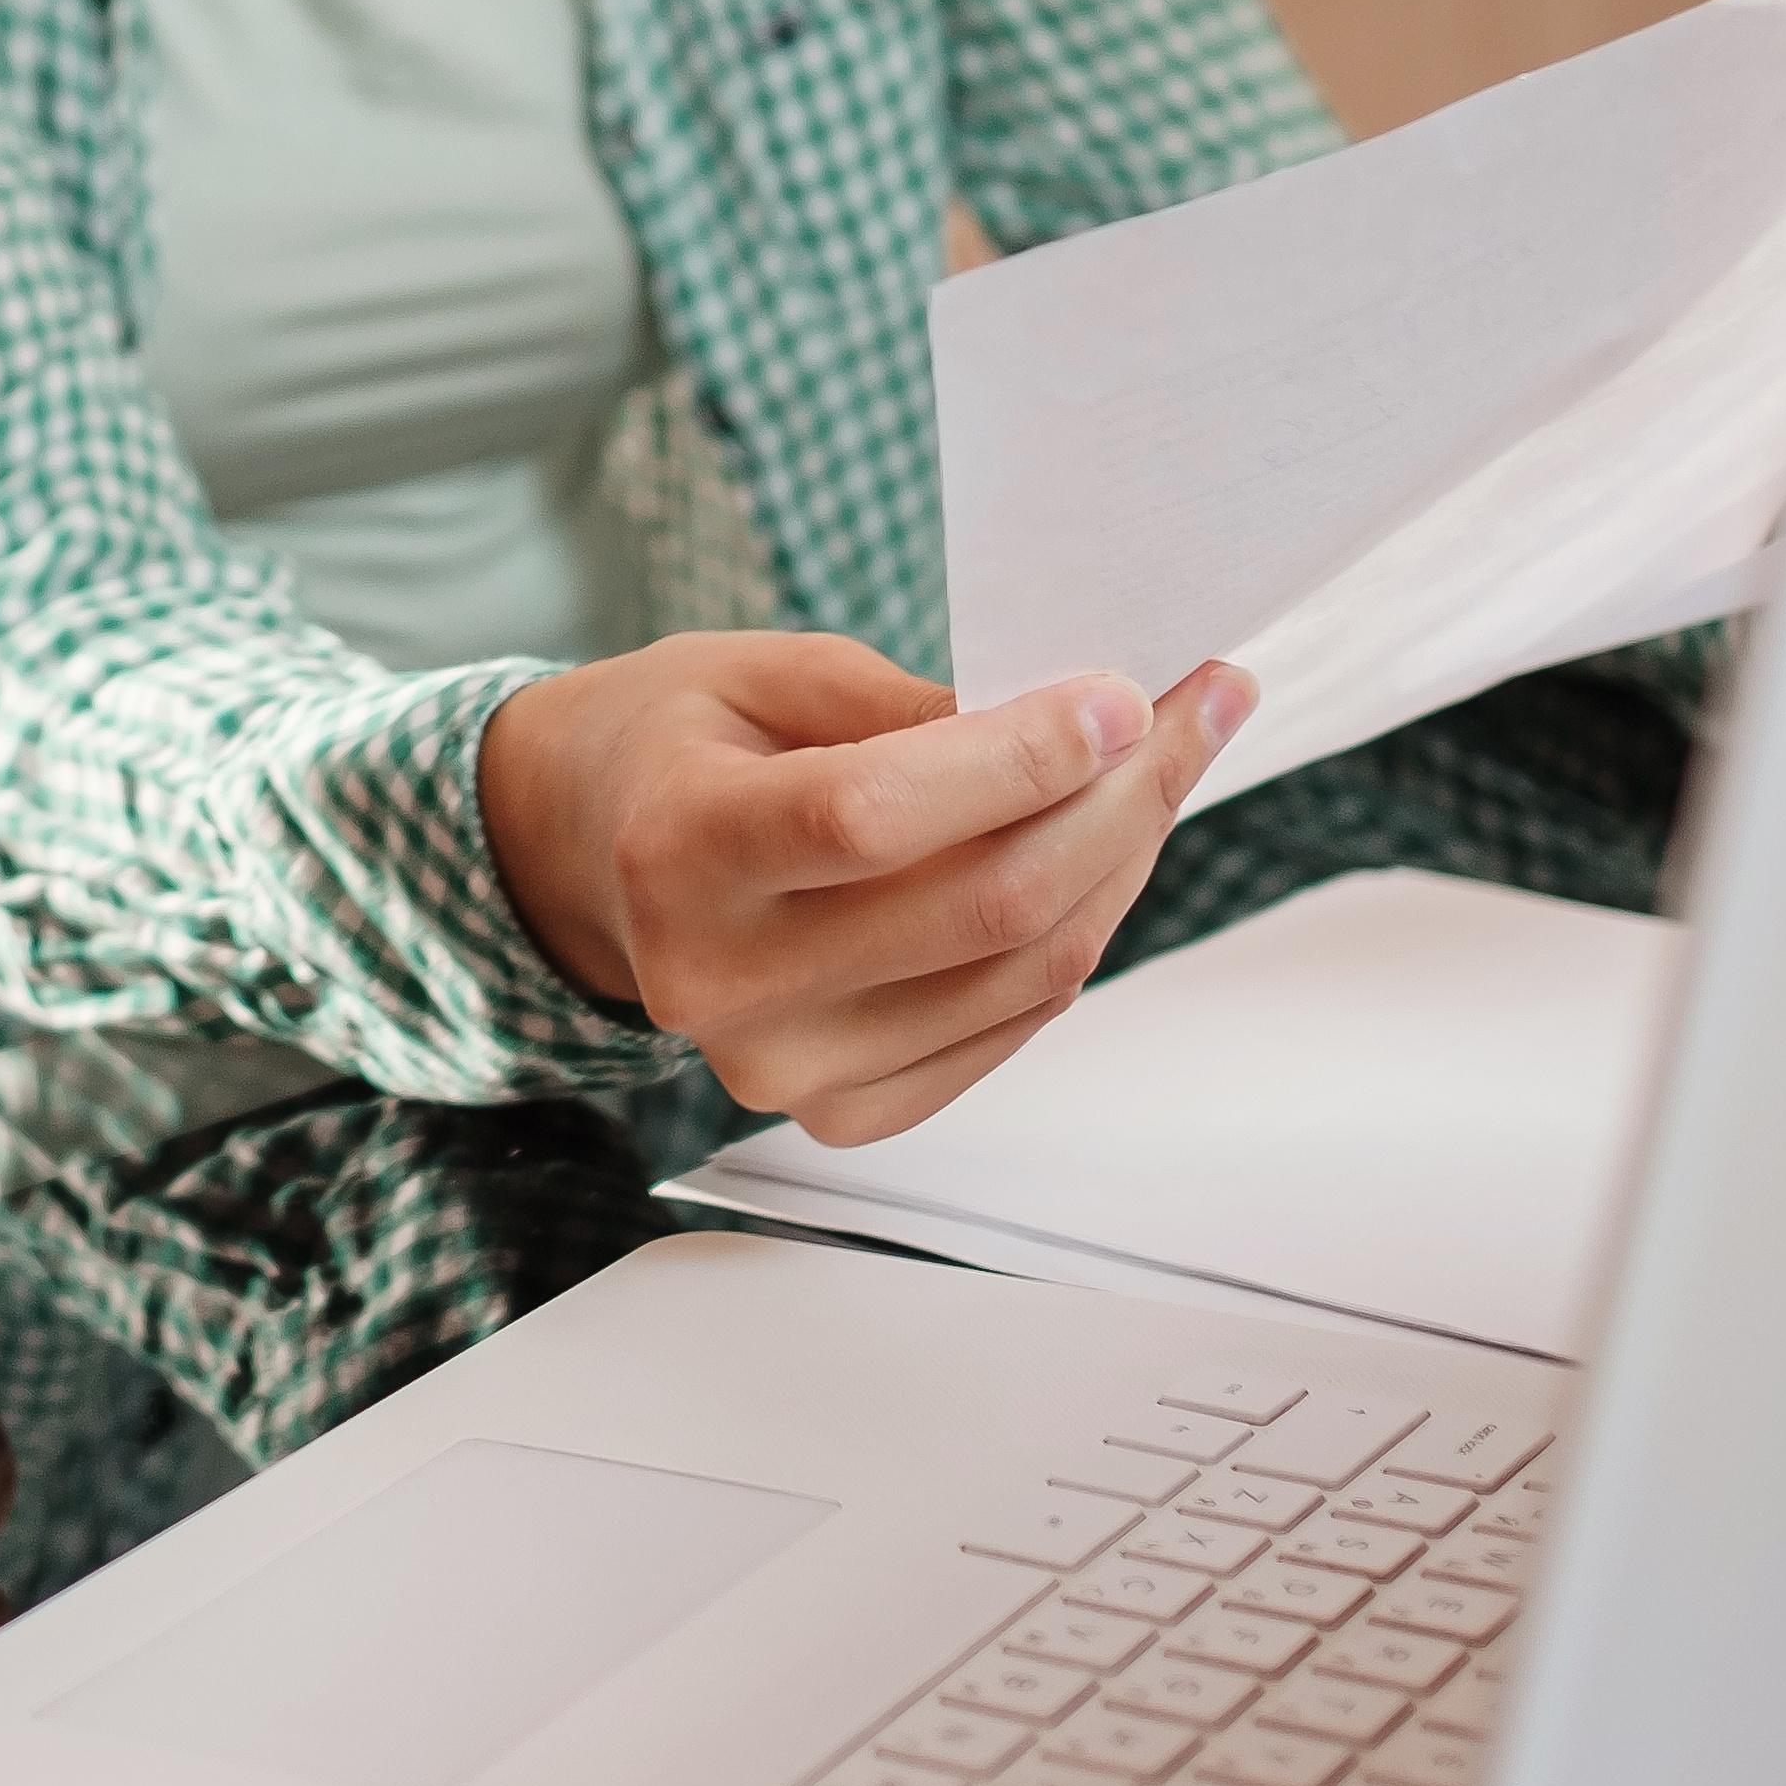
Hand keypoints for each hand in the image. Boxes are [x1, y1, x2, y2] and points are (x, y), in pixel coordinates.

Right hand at [477, 630, 1251, 1144]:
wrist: (594, 857)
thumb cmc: (681, 743)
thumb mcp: (758, 672)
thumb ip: (904, 704)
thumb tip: (1084, 728)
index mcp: (677, 850)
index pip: (869, 818)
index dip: (1018, 760)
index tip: (1123, 695)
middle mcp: (720, 982)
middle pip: (980, 907)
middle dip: (1119, 802)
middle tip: (1192, 713)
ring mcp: (778, 1069)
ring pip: (1024, 974)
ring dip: (1121, 864)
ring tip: (1158, 773)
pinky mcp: (837, 1112)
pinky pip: (1010, 1026)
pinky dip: (1078, 935)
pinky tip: (1095, 857)